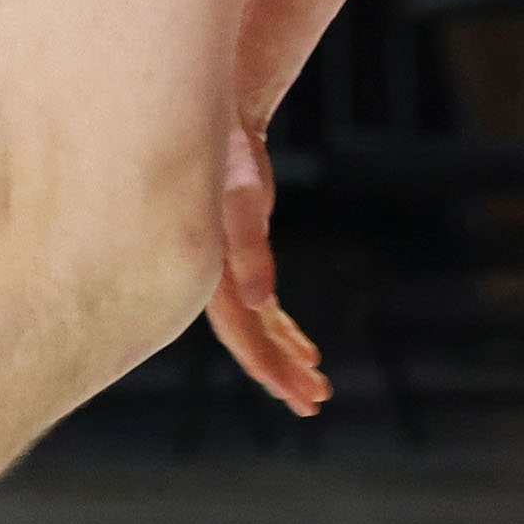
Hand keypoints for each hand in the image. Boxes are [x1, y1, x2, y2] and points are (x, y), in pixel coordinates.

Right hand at [204, 121, 329, 413]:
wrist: (216, 119)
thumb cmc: (227, 150)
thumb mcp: (243, 194)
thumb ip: (247, 248)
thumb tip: (260, 303)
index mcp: (205, 269)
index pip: (236, 331)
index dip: (263, 364)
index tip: (290, 391)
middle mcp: (212, 277)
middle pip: (249, 339)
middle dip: (280, 374)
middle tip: (313, 405)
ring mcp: (227, 271)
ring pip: (259, 328)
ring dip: (286, 359)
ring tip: (318, 391)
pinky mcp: (242, 259)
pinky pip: (264, 309)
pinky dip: (286, 332)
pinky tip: (309, 354)